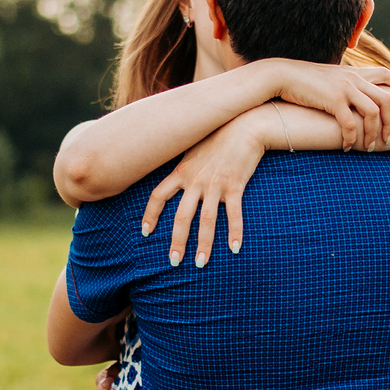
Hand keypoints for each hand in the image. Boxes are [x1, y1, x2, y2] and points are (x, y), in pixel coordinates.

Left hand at [141, 106, 271, 267]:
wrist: (244, 125)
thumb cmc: (218, 136)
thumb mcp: (193, 148)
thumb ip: (183, 166)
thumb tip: (175, 178)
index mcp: (182, 172)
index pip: (158, 196)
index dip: (150, 215)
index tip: (146, 232)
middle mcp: (195, 181)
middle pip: (181, 217)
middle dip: (177, 241)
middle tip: (174, 261)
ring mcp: (215, 184)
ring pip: (206, 220)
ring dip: (203, 245)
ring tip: (200, 264)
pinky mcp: (235, 186)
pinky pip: (234, 214)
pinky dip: (235, 232)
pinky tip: (235, 249)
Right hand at [269, 60, 389, 151]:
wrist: (282, 75)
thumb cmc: (303, 81)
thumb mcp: (328, 78)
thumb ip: (344, 84)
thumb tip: (352, 96)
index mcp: (354, 73)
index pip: (386, 74)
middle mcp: (354, 79)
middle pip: (387, 100)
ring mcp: (344, 88)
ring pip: (373, 113)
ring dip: (373, 134)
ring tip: (369, 149)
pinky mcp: (332, 100)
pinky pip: (350, 123)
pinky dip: (351, 138)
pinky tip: (346, 148)